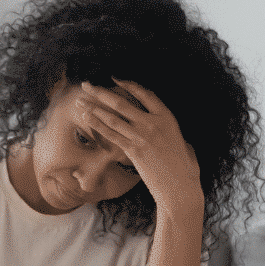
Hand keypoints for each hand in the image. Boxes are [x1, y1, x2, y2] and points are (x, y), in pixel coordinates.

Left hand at [77, 79, 203, 216]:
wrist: (179, 187)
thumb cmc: (184, 168)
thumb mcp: (183, 142)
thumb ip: (170, 132)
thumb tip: (166, 129)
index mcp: (167, 118)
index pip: (144, 94)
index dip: (128, 84)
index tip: (114, 78)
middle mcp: (152, 123)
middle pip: (121, 103)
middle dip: (101, 92)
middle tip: (86, 85)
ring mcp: (141, 136)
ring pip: (112, 118)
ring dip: (93, 107)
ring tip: (80, 100)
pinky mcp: (132, 150)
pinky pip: (110, 134)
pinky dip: (97, 124)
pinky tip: (86, 117)